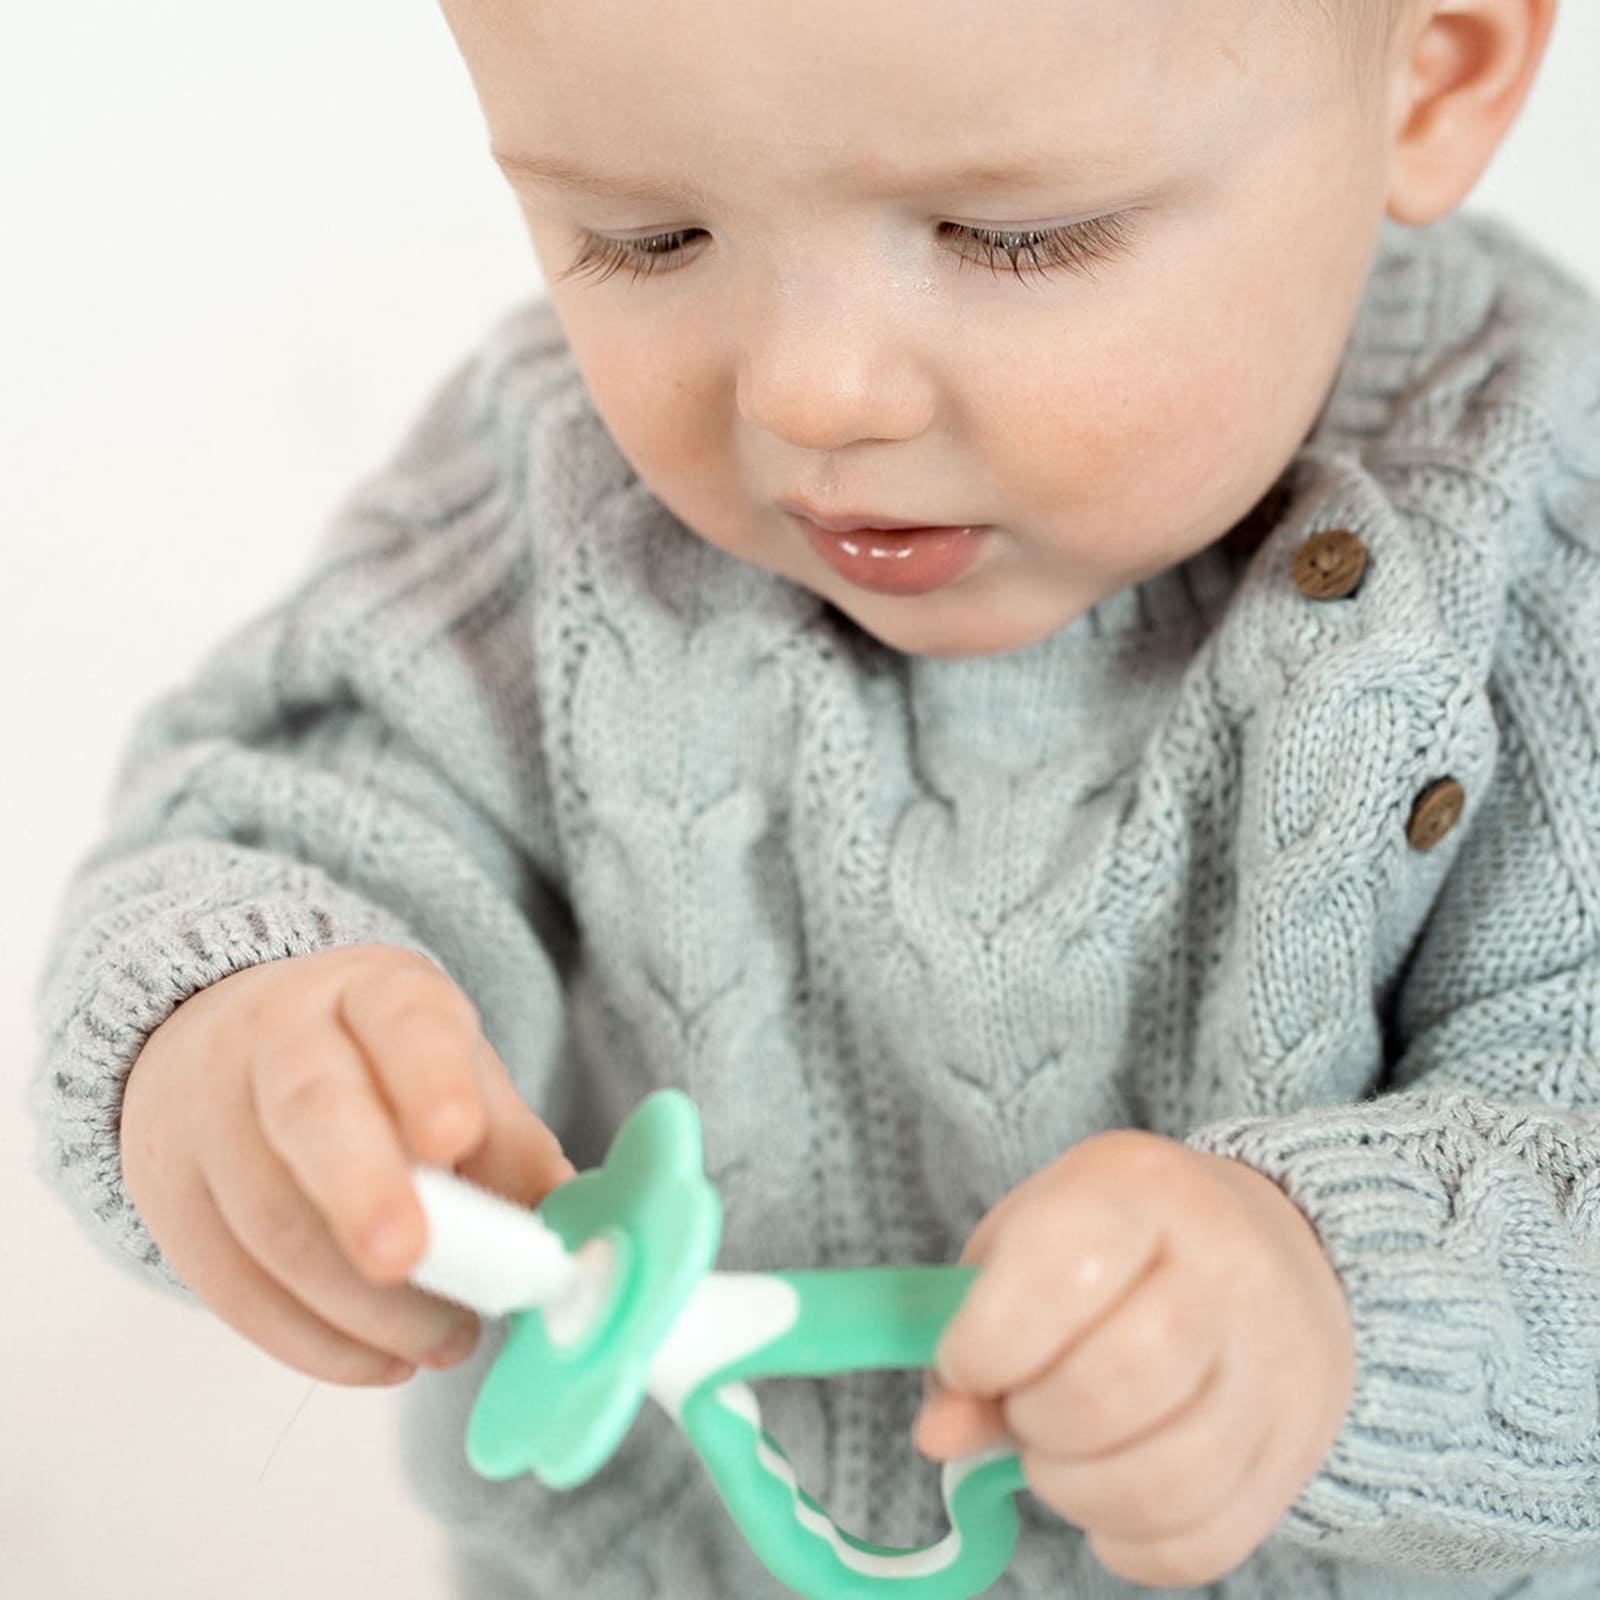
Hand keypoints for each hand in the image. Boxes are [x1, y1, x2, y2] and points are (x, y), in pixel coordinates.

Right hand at [120, 944, 573, 1385]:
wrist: (232, 1049)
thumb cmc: (381, 1071)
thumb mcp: (457, 1075)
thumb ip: (514, 1151)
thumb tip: (576, 1244)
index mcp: (374, 993)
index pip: (402, 1020)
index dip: (427, 1076)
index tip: (456, 1136)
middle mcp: (280, 1038)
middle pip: (311, 1109)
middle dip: (364, 1189)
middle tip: (409, 1256)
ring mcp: (209, 1116)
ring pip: (268, 1217)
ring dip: (359, 1303)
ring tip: (443, 1341)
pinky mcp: (170, 1199)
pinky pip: (231, 1286)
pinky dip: (311, 1340)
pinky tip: (378, 1360)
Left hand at [914, 1130, 1354, 1586]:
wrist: (1274, 1247)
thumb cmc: (1119, 1244)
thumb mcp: (1030, 1239)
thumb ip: (973, 1329)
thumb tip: (941, 1435)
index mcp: (1141, 1189)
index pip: (1064, 1274)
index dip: (991, 1340)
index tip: (966, 1360)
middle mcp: (1227, 1269)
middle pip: (1115, 1384)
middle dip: (1034, 1421)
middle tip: (1021, 1408)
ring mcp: (1277, 1366)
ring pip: (1163, 1481)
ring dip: (1075, 1492)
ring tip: (1057, 1454)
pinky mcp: (1297, 1450)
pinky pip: (1203, 1542)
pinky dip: (1129, 1541)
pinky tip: (1106, 1495)